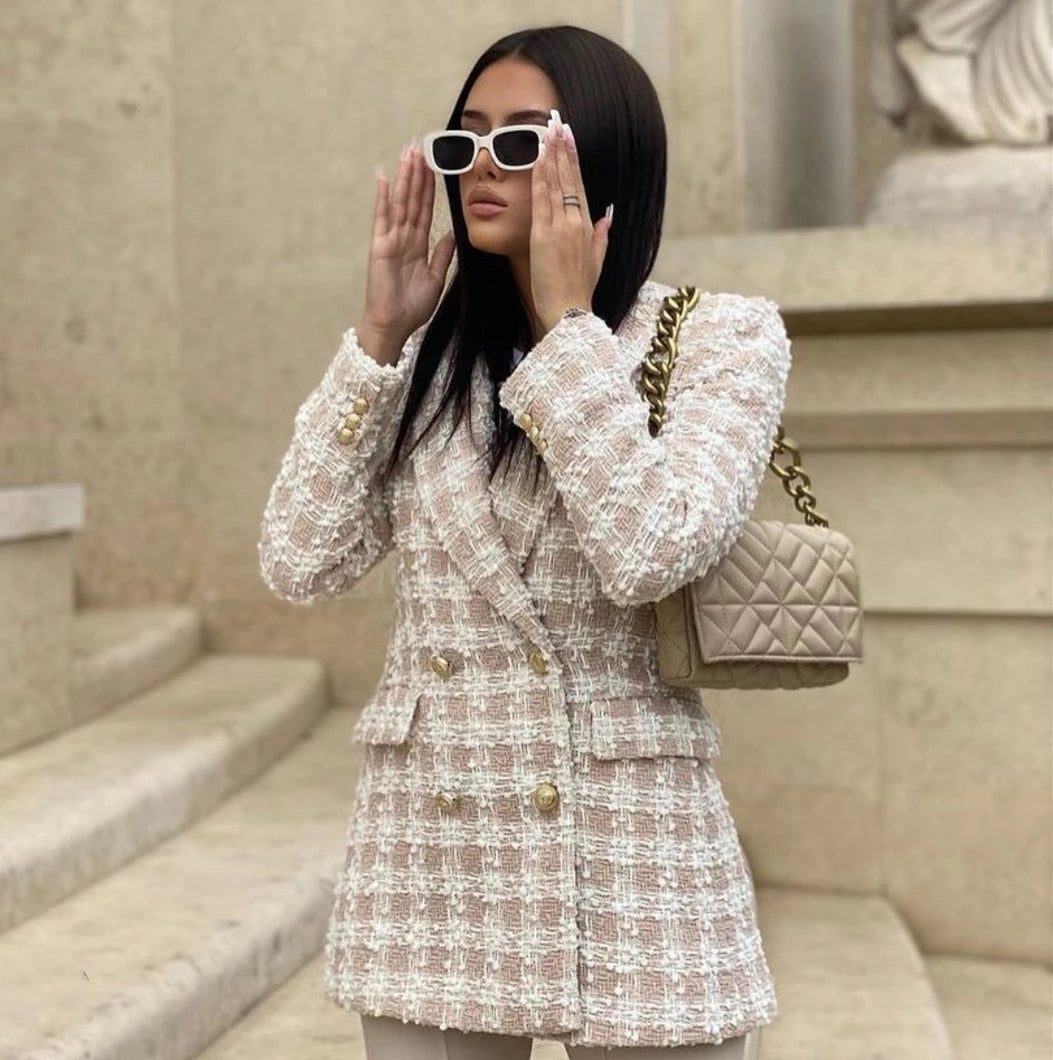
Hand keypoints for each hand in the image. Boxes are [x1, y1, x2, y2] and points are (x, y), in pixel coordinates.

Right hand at [362, 141, 456, 342]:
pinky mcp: (380, 247)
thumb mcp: (435, 278)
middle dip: (416, 173)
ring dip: (404, 178)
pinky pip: (382, 219)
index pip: (425, 209)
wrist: (395, 325)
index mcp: (417, 245)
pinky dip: (383, 199)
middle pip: (412, 200)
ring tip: (407, 153)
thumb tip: (451, 234)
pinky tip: (384, 178)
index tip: (432, 164)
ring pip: (400, 203)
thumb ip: (441, 255)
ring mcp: (390, 240)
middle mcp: (403, 238)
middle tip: (418, 145)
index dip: (429, 187)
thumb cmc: (412, 307)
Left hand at [530, 115, 612, 333]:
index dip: (574, 160)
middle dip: (563, 147)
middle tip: (558, 121)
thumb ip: (601, 237)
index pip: (579, 185)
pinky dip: (541, 175)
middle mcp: (576, 222)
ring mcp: (560, 226)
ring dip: (551, 153)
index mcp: (587, 227)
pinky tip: (538, 155)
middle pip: (569, 177)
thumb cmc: (579, 291)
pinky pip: (542, 198)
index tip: (570, 138)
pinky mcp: (544, 234)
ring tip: (548, 129)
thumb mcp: (596, 262)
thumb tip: (608, 217)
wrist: (569, 312)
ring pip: (555, 182)